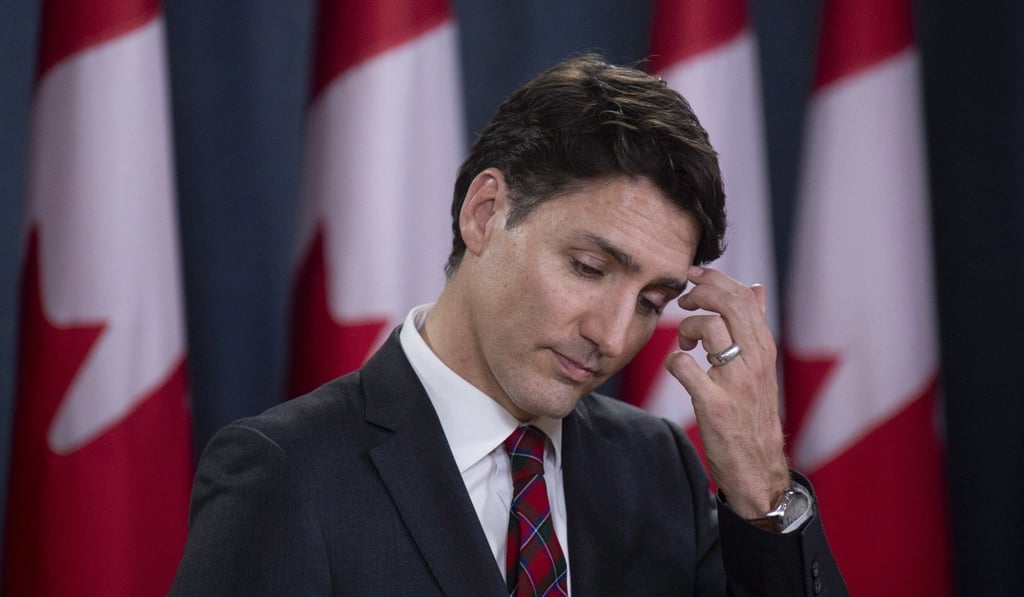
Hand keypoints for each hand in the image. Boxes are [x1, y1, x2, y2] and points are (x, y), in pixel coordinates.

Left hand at [665, 266, 789, 518]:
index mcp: (764, 348)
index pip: (743, 296)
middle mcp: (755, 360)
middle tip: (683, 301)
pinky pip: (684, 367)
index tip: (693, 276)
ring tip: (685, 344)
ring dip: (686, 328)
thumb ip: (755, 326)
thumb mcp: (761, 366)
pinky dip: (673, 361)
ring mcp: (736, 382)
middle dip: (699, 292)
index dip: (714, 278)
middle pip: (728, 303)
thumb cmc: (753, 411)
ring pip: (708, 327)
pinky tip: (679, 368)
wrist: (757, 465)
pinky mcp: (715, 405)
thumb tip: (756, 288)